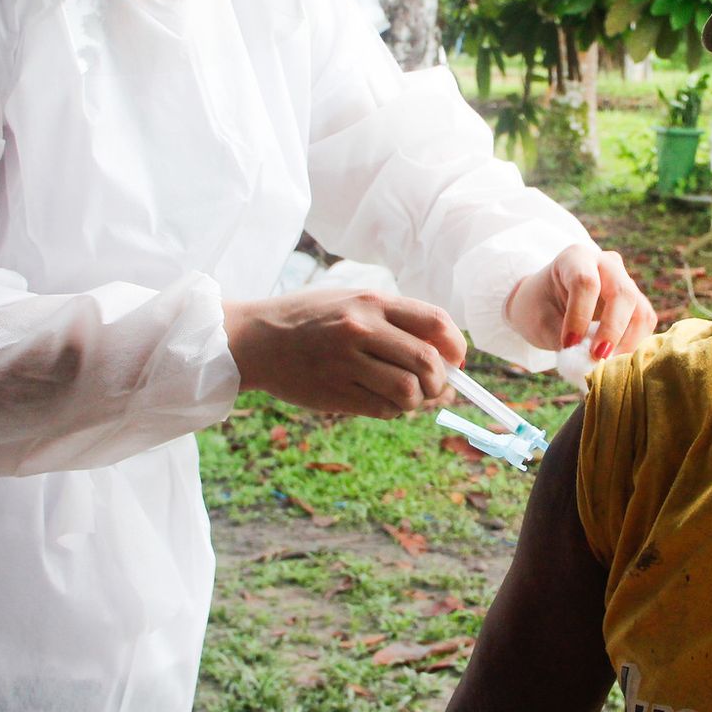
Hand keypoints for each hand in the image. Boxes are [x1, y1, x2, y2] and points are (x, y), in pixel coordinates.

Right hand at [224, 290, 466, 417]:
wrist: (255, 340)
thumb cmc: (310, 319)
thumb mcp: (351, 301)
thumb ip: (394, 321)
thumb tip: (445, 356)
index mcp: (372, 302)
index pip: (436, 323)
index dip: (455, 347)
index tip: (455, 361)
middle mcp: (362, 329)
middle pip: (428, 362)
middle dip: (441, 381)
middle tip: (434, 387)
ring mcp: (347, 362)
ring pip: (409, 391)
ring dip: (417, 400)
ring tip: (407, 397)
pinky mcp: (335, 392)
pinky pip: (384, 409)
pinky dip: (393, 410)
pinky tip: (382, 401)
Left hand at [503, 244, 654, 358]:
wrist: (547, 301)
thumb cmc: (539, 307)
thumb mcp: (538, 321)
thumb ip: (561, 338)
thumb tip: (587, 362)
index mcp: (575, 257)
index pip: (585, 282)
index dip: (580, 317)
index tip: (568, 344)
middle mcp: (607, 264)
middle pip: (622, 294)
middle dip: (612, 330)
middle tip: (597, 358)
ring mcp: (626, 282)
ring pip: (640, 312)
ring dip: (627, 344)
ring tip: (605, 365)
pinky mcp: (637, 303)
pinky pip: (645, 324)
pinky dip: (633, 346)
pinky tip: (614, 360)